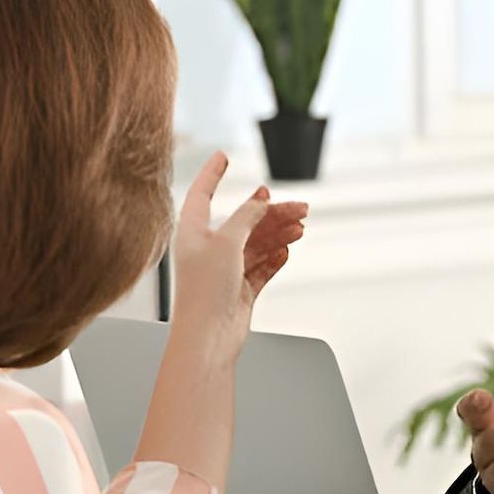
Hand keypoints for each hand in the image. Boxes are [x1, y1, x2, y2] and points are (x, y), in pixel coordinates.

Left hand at [171, 151, 306, 360]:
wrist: (208, 338)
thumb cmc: (205, 291)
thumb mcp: (227, 243)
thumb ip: (246, 217)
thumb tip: (260, 198)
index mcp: (193, 232)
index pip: (202, 194)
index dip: (212, 173)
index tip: (222, 156)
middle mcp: (207, 248)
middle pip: (243, 220)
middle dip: (271, 212)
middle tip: (300, 207)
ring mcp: (224, 269)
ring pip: (257, 243)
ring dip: (279, 234)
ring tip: (301, 229)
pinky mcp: (239, 289)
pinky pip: (261, 267)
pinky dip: (275, 258)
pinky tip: (286, 252)